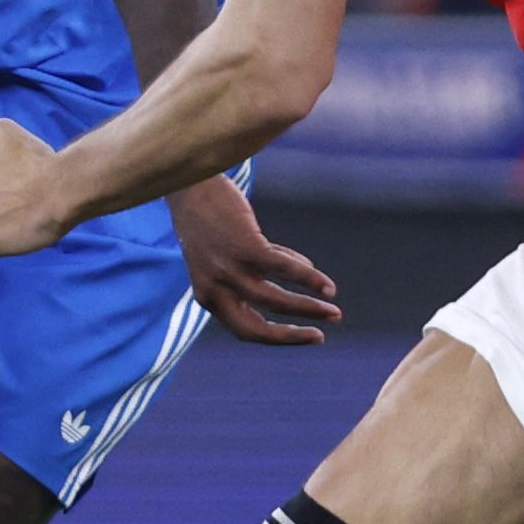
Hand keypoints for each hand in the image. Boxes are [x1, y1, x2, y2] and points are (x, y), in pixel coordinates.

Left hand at [168, 177, 339, 344]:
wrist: (189, 185)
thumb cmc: (211, 219)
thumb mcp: (231, 253)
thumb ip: (262, 266)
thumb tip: (306, 269)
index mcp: (209, 297)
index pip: (246, 331)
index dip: (278, 338)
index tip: (304, 334)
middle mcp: (215, 288)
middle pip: (258, 328)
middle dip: (292, 336)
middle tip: (321, 337)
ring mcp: (228, 268)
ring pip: (274, 300)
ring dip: (307, 308)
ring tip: (333, 310)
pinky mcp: (244, 246)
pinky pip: (283, 268)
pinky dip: (308, 278)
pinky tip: (327, 286)